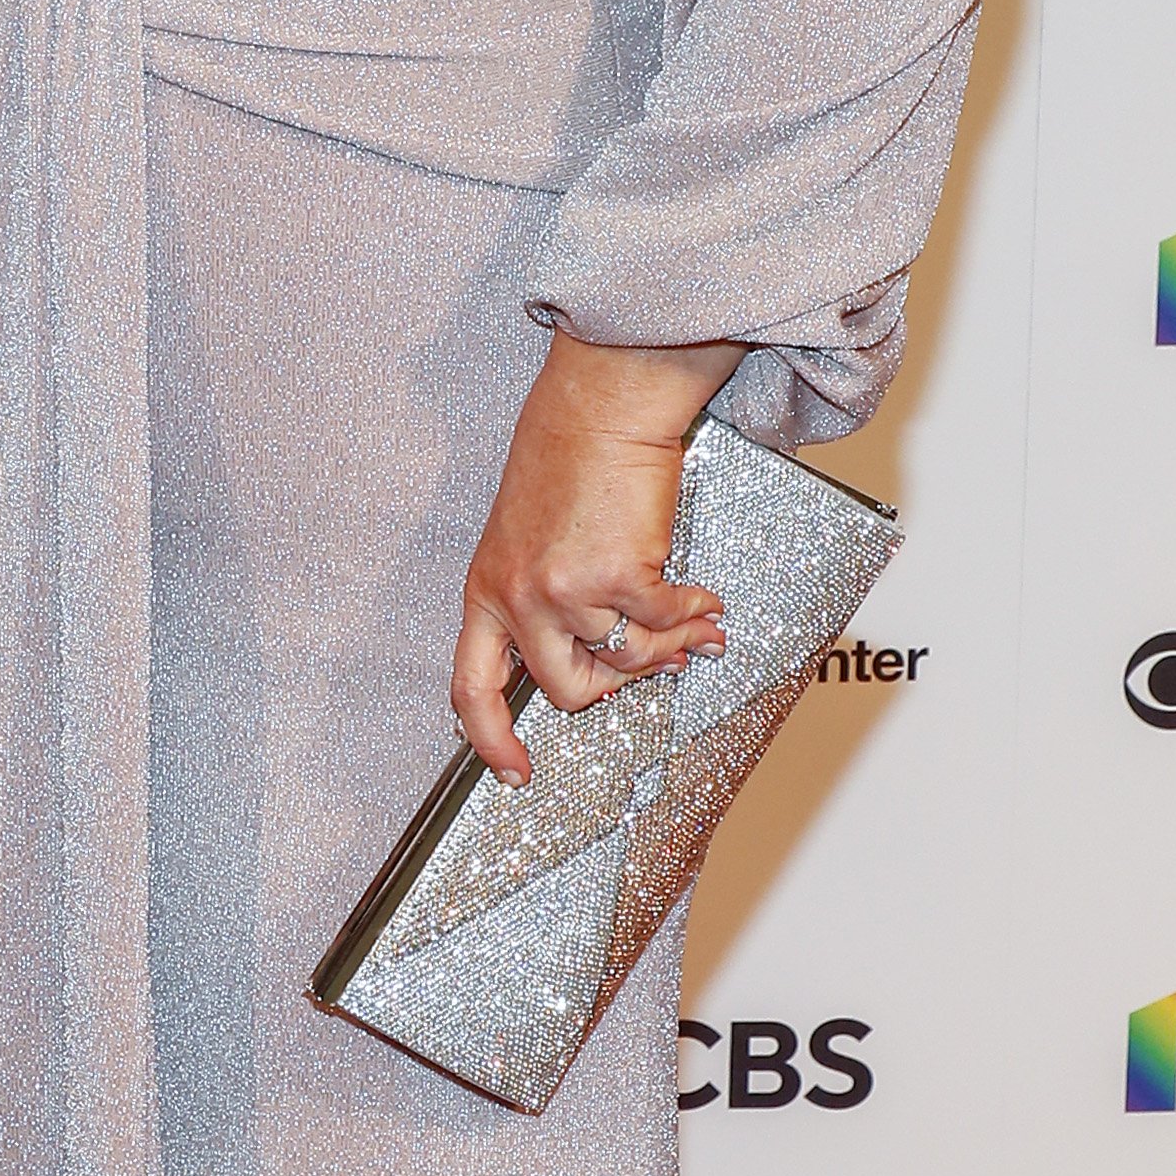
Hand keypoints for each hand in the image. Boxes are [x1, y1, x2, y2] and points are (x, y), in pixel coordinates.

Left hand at [451, 330, 745, 780]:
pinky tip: (704, 599)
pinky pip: (664, 622)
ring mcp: (564, 592)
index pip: (471, 687)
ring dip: (667, 648)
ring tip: (692, 624)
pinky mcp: (616, 577)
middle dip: (615, 685)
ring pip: (624, 663)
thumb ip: (549, 598)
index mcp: (487, 590)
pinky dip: (693, 615)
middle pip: (565, 690)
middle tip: (650, 663)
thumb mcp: (527, 536)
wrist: (600, 404)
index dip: (490, 738)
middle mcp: (518, 597)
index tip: (514, 772)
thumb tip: (609, 654)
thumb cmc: (567, 457)